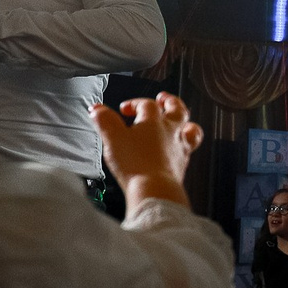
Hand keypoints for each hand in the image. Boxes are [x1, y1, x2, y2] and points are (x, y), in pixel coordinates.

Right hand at [92, 93, 201, 207]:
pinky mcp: (182, 165)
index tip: (124, 109)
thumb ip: (104, 120)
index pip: (146, 104)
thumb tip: (97, 109)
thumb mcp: (112, 138)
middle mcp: (171, 132)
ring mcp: (180, 148)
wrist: (154, 189)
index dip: (134, 103)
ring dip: (186, 123)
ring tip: (183, 122)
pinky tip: (179, 150)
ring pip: (191, 129)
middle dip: (170, 102)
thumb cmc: (135, 164)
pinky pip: (189, 150)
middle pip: (177, 109)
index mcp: (154, 121)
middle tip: (163, 98)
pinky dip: (185, 145)